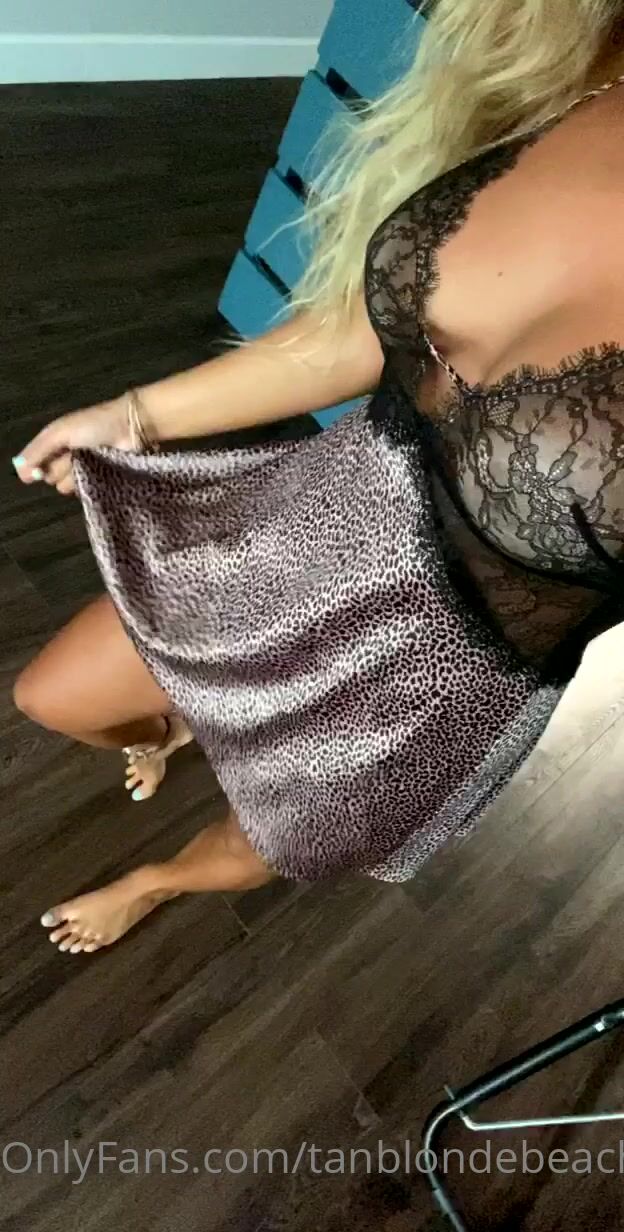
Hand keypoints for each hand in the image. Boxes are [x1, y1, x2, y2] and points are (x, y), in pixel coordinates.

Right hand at [12, 396, 133, 495]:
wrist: (132, 428)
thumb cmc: (94, 425)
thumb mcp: (60, 432)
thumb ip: (38, 450)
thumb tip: (19, 472)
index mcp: (55, 444)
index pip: (35, 466)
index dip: (37, 467)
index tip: (41, 467)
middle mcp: (67, 460)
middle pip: (51, 477)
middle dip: (60, 468)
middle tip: (75, 455)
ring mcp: (85, 473)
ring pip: (67, 486)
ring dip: (75, 476)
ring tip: (92, 460)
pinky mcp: (101, 484)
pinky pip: (86, 493)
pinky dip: (90, 485)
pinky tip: (101, 472)